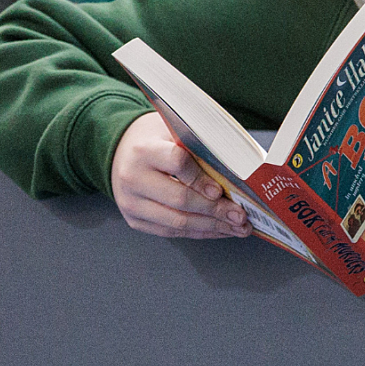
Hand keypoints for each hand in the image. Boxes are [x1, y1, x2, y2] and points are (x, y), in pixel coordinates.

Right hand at [110, 112, 249, 238]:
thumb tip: (237, 174)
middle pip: (179, 199)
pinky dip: (200, 232)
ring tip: (238, 227)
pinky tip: (220, 230)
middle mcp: (133, 178)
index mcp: (144, 150)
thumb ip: (200, 148)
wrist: (124, 152)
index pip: (177, 163)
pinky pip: (172, 231)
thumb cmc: (160, 140)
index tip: (220, 190)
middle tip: (241, 215)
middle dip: (214, 210)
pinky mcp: (135, 221)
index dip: (200, 179)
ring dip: (212, 227)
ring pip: (177, 221)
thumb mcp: (176, 133)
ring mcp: (131, 203)